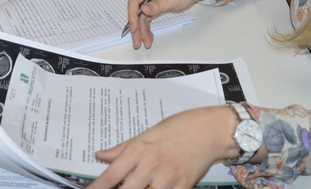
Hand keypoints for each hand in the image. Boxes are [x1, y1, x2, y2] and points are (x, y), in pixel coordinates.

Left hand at [89, 107, 236, 188]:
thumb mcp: (147, 133)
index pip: (110, 176)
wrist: (210, 130)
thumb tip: (100, 155)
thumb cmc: (179, 127)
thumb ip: (123, 148)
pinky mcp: (183, 187)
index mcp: (138, 149)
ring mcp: (167, 178)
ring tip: (138, 187)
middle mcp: (150, 165)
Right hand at [127, 0, 225, 48]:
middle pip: (136, 12)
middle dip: (136, 28)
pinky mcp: (154, 7)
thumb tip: (143, 9)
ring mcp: (150, 0)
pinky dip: (148, 29)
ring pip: (141, 18)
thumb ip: (158, 5)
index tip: (135, 28)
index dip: (132, 15)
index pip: (135, 1)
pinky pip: (147, 19)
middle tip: (137, 42)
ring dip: (142, 31)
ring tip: (145, 44)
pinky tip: (150, 37)